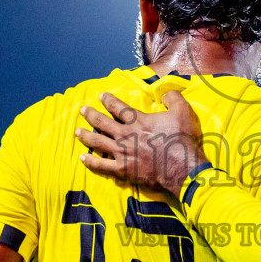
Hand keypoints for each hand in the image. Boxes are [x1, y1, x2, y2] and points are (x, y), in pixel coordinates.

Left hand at [77, 90, 205, 195]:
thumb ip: (173, 97)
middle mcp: (125, 135)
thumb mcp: (183, 111)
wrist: (181, 167)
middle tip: (82, 110)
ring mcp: (122, 153)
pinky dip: (91, 161)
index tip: (102, 96)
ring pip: (98, 142)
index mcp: (138, 121)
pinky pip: (102, 165)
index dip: (109, 100)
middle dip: (91, 115)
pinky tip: (83, 158)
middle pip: (102, 122)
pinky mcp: (122, 170)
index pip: (118, 107)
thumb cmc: (182, 139)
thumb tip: (165, 92)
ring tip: (77, 132)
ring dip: (86, 136)